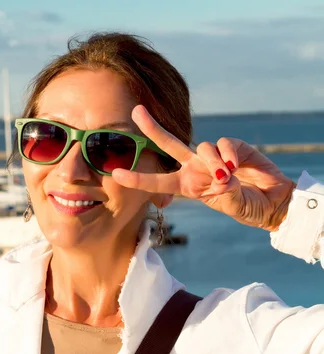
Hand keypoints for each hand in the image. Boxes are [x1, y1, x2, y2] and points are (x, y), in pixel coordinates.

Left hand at [112, 105, 295, 231]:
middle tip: (135, 110)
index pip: (158, 181)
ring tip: (227, 177)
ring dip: (213, 163)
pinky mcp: (232, 147)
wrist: (273, 202)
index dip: (138, 179)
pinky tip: (238, 167)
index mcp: (187, 185)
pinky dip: (229, 156)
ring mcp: (212, 156)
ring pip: (202, 148)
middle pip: (169, 143)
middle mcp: (195, 168)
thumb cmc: (247, 207)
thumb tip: (224, 176)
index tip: (116, 175)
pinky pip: (223, 144)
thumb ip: (226, 192)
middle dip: (152, 127)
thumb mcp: (232, 205)